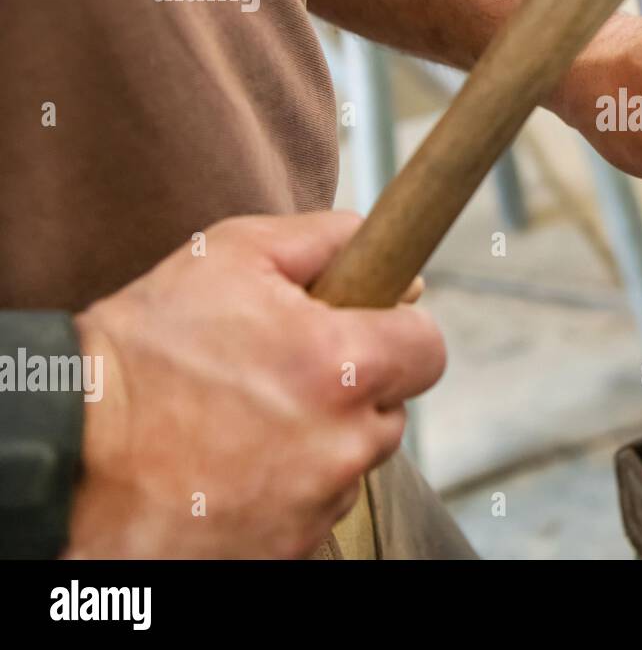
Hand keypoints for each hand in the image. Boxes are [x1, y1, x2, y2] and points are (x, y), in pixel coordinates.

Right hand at [66, 211, 441, 558]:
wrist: (66, 450)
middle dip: (354, 388)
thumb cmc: (143, 348)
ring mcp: (315, 503)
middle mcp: (341, 442)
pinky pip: (315, 507)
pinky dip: (288, 487)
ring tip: (247, 421)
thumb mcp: (230, 255)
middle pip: (391, 409)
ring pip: (352, 460)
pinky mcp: (286, 547)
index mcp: (341, 364)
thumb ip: (324, 238)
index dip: (399, 331)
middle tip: (286, 373)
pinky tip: (235, 464)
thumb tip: (382, 246)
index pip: (429, 349)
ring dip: (321, 440)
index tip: (369, 328)